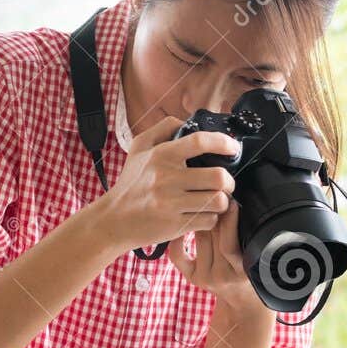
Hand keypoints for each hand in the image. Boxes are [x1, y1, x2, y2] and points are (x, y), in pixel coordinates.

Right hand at [92, 116, 239, 253]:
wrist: (113, 219)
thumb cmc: (130, 183)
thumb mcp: (139, 148)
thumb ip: (163, 128)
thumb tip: (187, 122)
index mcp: (161, 155)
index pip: (200, 141)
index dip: (224, 142)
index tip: (233, 148)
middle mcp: (167, 178)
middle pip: (218, 177)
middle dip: (229, 181)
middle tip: (225, 183)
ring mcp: (171, 203)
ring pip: (217, 201)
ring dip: (222, 201)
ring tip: (215, 199)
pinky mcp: (175, 225)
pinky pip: (208, 221)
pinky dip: (210, 218)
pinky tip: (202, 214)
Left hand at [168, 198, 268, 319]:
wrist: (243, 300)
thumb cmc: (253, 273)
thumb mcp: (257, 259)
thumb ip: (248, 238)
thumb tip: (237, 206)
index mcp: (242, 271)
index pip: (229, 244)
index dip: (230, 221)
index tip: (232, 203)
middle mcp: (222, 276)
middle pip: (213, 238)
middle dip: (216, 215)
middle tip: (215, 195)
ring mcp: (205, 278)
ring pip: (199, 240)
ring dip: (201, 220)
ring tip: (203, 204)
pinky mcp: (193, 278)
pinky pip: (179, 256)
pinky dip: (177, 240)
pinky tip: (182, 226)